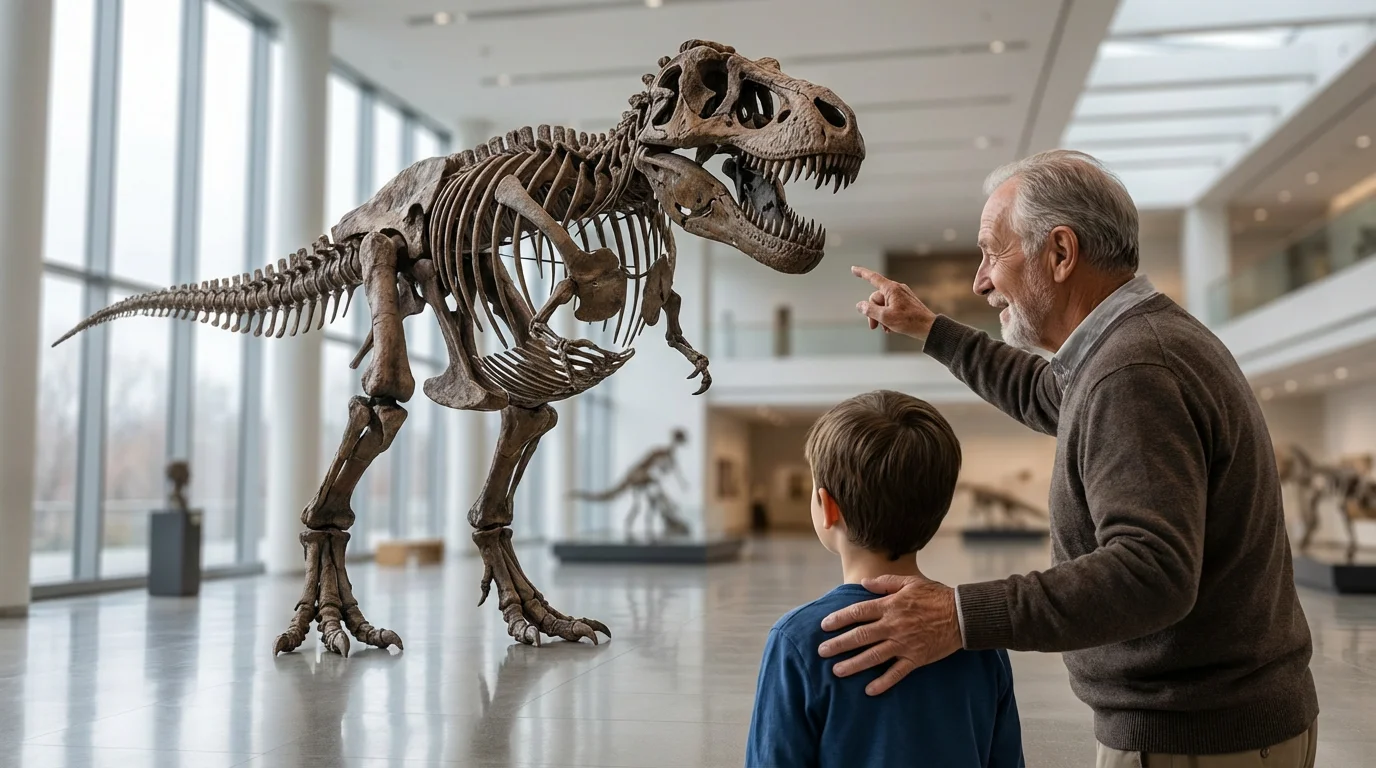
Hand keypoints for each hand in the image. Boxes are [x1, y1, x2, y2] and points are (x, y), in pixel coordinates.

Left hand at [817, 574, 962, 695]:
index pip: (858, 612)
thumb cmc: (936, 596)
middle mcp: (893, 626)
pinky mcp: (916, 658)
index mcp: (890, 606)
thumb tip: (864, 583)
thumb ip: (885, 582)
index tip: (824, 626)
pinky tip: (869, 690)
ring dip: (853, 664)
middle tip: (822, 652)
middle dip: (839, 644)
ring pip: (874, 656)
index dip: (839, 619)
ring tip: (837, 671)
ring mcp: (904, 644)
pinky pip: (897, 673)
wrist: (962, 615)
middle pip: (860, 636)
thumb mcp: (910, 582)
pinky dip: (883, 682)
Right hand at [852, 266, 936, 339]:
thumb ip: (870, 310)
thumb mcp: (885, 317)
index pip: (873, 278)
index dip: (862, 273)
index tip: (853, 269)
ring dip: (880, 317)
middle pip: (876, 298)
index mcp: (891, 289)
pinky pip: (891, 306)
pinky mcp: (906, 302)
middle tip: (873, 327)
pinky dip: (888, 316)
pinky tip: (890, 327)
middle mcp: (896, 289)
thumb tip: (860, 305)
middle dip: (872, 312)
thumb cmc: (909, 321)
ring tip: (885, 328)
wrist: (928, 327)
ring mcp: (902, 295)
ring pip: (883, 304)